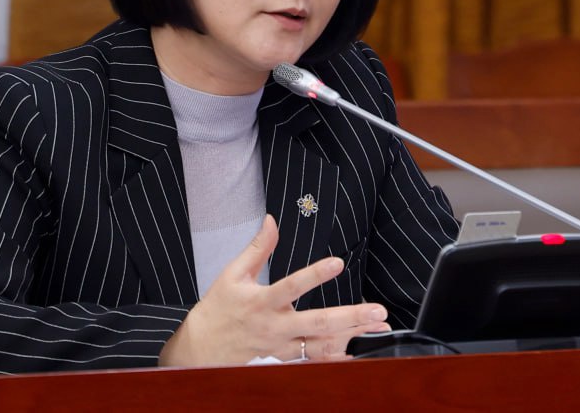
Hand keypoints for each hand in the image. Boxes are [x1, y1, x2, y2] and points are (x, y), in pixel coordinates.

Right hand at [159, 215, 390, 365]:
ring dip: (352, 336)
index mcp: (261, 302)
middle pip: (317, 323)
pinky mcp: (285, 357)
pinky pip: (314, 359)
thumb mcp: (233, 273)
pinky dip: (337, 356)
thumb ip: (257, 248)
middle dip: (350, 317)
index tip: (339, 262)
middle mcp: (274, 326)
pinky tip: (357, 350)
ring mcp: (281, 346)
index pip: (291, 286)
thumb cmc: (218, 307)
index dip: (315, 275)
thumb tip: (271, 221)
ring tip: (377, 328)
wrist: (202, 347)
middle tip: (377, 311)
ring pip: (322, 344)